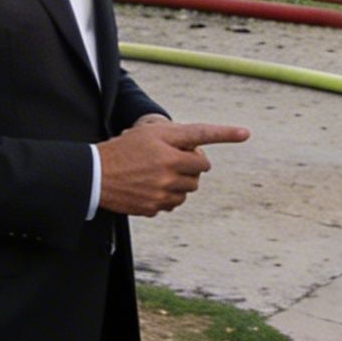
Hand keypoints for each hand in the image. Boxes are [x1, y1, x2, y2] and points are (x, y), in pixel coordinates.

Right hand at [98, 118, 250, 216]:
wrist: (95, 175)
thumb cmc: (123, 149)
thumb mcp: (148, 133)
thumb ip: (177, 137)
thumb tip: (200, 152)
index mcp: (167, 144)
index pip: (201, 135)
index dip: (226, 134)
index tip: (246, 133)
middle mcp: (168, 166)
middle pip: (200, 168)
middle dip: (192, 164)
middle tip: (172, 160)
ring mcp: (162, 189)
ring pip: (190, 189)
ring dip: (182, 182)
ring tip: (159, 174)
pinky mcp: (155, 206)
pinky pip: (174, 204)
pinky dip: (168, 197)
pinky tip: (151, 189)